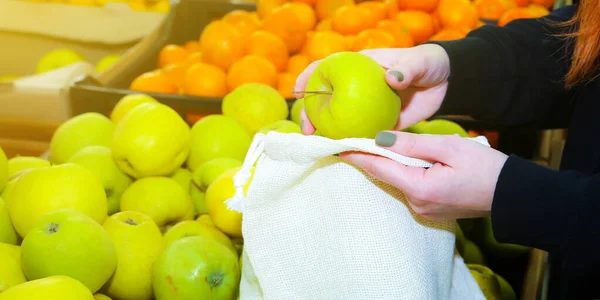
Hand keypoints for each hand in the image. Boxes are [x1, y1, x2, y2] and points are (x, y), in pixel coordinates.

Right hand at [293, 44, 451, 134]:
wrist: (446, 82)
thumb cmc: (428, 64)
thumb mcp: (420, 62)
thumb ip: (407, 69)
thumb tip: (391, 78)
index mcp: (358, 67)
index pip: (325, 69)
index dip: (307, 79)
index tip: (298, 93)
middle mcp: (355, 88)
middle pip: (325, 99)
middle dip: (311, 115)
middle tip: (309, 132)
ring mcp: (364, 108)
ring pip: (339, 121)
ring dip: (328, 134)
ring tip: (322, 147)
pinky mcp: (379, 125)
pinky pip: (362, 136)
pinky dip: (353, 146)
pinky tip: (348, 156)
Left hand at [341, 131, 508, 219]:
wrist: (513, 195)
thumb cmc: (486, 167)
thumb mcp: (449, 147)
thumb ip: (412, 143)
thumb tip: (379, 138)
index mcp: (419, 188)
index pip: (378, 168)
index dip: (356, 155)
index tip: (336, 144)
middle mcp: (416, 203)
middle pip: (385, 175)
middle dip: (370, 156)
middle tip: (351, 137)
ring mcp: (423, 209)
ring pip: (396, 181)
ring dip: (389, 163)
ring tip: (374, 142)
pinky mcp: (430, 209)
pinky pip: (409, 187)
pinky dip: (403, 172)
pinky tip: (402, 159)